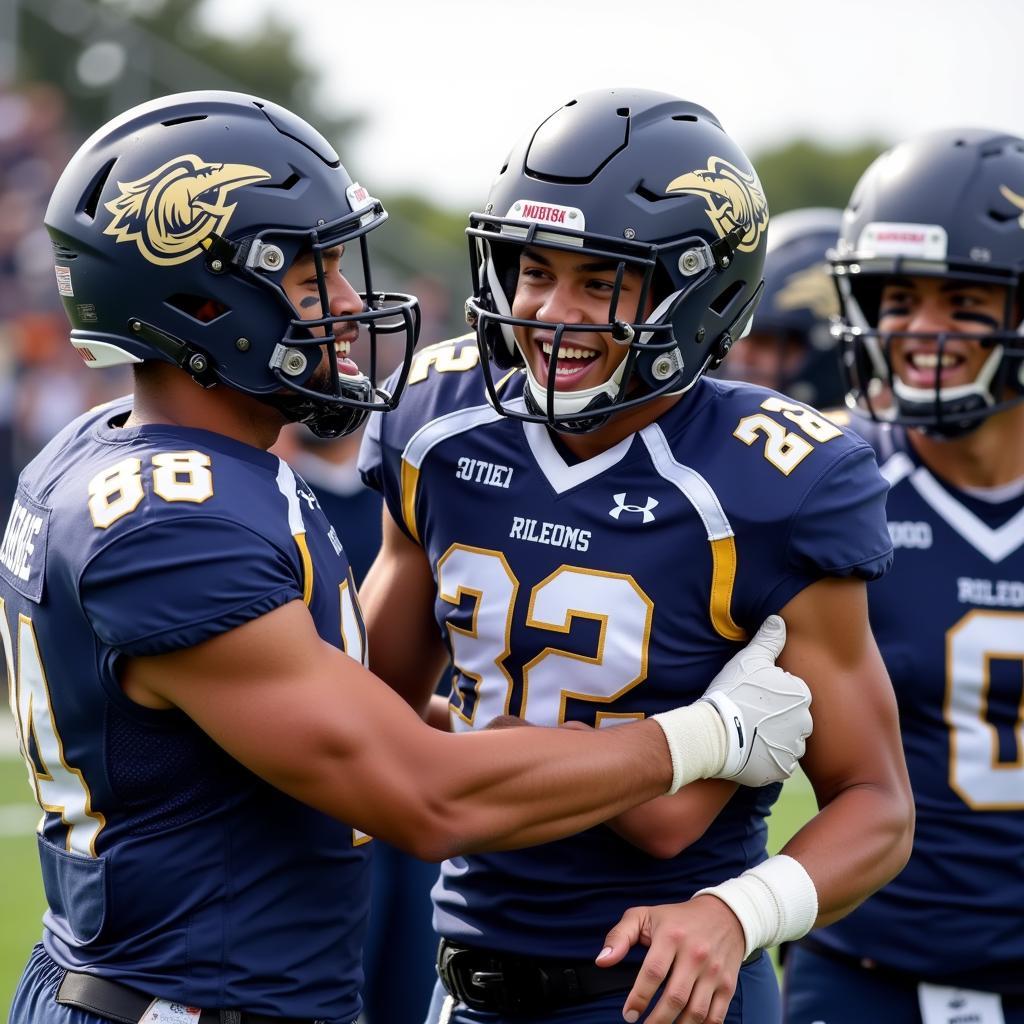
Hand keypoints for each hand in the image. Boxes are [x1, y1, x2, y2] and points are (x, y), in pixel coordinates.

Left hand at [596, 895, 745, 1022]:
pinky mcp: (728, 984)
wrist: (724, 914)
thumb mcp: (644, 916)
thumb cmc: (677, 918)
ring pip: (696, 1012)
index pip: (653, 973)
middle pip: (674, 998)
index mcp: (671, 936)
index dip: (639, 998)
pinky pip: (716, 1016)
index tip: (628, 1015)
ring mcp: (714, 971)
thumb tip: (602, 961)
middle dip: (656, 1021)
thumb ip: (619, 936)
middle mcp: (695, 954)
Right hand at [701, 615, 811, 786]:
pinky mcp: (781, 770)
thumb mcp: (749, 659)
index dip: (769, 692)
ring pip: (786, 740)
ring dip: (772, 738)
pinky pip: (778, 763)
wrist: (714, 734)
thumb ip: (769, 639)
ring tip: (747, 733)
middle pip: (791, 717)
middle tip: (748, 714)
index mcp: (801, 694)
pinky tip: (749, 750)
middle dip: (775, 716)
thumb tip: (779, 620)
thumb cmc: (732, 693)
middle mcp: (805, 722)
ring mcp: (793, 748)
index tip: (752, 695)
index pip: (790, 691)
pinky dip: (766, 758)